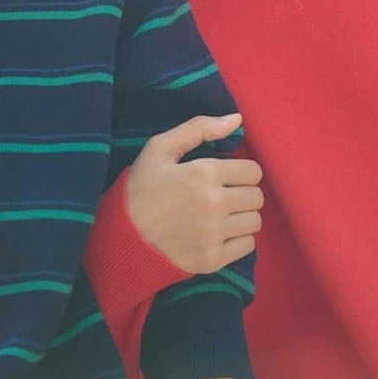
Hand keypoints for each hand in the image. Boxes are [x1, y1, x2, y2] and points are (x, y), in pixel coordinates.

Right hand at [125, 114, 263, 274]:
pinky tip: (217, 234)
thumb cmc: (141, 188)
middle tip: (221, 196)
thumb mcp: (160, 148)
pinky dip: (237, 239)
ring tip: (219, 215)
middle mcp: (214, 203)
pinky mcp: (212, 259)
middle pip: (256, 197)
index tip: (224, 177)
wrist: (122, 235)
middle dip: (242, 193)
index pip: (253, 172)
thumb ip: (199, 128)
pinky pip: (247, 246)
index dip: (240, 172)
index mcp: (204, 173)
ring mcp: (214, 234)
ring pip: (254, 221)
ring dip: (241, 216)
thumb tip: (237, 119)